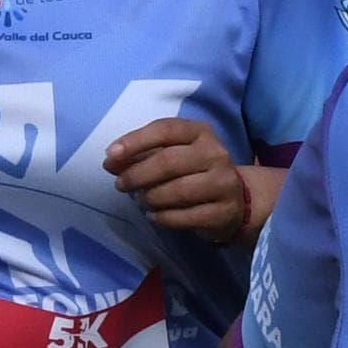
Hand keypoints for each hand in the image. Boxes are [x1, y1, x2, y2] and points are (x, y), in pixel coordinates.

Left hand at [105, 115, 251, 242]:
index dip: (135, 141)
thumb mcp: (171, 155)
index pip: (165, 129)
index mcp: (200, 132)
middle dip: (137, 174)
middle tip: (120, 185)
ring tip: (141, 200)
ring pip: (178, 191)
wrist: (236, 201)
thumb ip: (140, 155)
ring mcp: (223, 183)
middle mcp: (215, 154)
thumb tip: (110, 162)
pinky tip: (154, 215)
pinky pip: (185, 217)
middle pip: (169, 162)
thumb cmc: (194, 172)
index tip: (110, 155)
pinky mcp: (223, 212)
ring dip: (151, 197)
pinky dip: (163, 217)